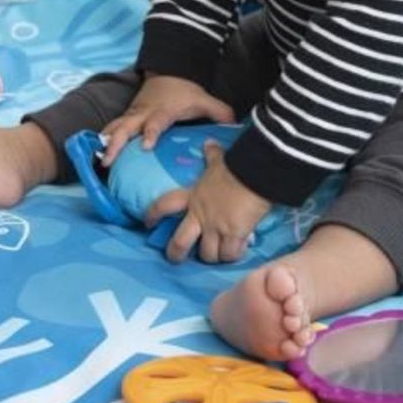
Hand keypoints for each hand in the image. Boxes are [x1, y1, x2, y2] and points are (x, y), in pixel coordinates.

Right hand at [100, 75, 233, 166]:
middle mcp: (144, 113)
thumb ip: (219, 113)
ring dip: (105, 143)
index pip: (155, 123)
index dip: (150, 133)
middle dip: (116, 143)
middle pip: (126, 127)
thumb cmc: (186, 91)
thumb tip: (236, 126)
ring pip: (115, 127)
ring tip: (98, 162)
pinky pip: (112, 128)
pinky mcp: (127, 117)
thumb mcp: (204, 100)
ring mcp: (133, 114)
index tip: (146, 146)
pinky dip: (103, 140)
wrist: (169, 71)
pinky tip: (96, 156)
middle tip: (108, 161)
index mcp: (163, 111)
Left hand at [145, 141, 270, 263]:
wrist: (255, 175)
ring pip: (207, 255)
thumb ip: (212, 155)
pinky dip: (232, 256)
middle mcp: (200, 216)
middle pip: (179, 243)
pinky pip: (229, 255)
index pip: (164, 205)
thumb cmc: (235, 168)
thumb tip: (208, 143)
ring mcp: (216, 228)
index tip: (147, 223)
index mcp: (193, 197)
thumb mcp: (219, 162)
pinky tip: (237, 252)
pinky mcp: (233, 236)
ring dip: (212, 257)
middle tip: (177, 258)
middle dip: (175, 254)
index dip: (153, 214)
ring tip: (217, 255)